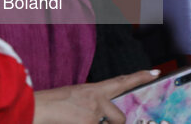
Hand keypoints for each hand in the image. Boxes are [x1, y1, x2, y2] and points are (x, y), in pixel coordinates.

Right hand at [33, 69, 158, 123]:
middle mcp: (97, 99)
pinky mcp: (90, 122)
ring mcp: (95, 112)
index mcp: (93, 90)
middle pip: (120, 117)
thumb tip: (97, 116)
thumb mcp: (73, 100)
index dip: (140, 77)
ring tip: (76, 120)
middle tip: (96, 123)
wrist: (35, 107)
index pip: (122, 81)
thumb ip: (89, 106)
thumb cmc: (48, 105)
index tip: (155, 72)